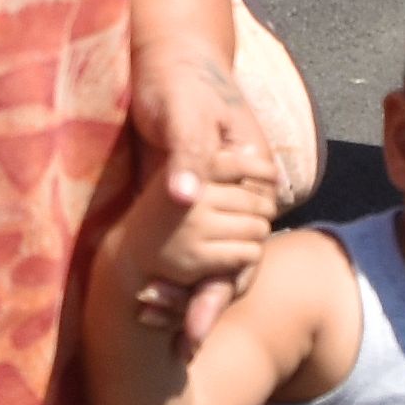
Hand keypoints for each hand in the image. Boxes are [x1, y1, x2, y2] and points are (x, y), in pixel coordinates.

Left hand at [124, 37, 280, 339]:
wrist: (166, 61)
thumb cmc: (181, 83)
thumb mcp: (187, 113)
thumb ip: (189, 155)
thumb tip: (184, 196)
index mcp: (256, 182)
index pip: (244, 251)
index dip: (218, 294)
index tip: (194, 331)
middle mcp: (241, 200)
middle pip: (230, 266)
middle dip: (203, 308)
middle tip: (178, 347)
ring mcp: (213, 204)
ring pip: (208, 264)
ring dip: (186, 300)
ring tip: (162, 340)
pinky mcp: (184, 203)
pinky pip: (182, 248)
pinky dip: (168, 276)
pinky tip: (146, 307)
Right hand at [131, 161, 280, 324]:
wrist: (132, 250)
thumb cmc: (167, 210)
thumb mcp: (182, 176)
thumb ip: (216, 164)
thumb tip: (253, 147)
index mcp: (189, 172)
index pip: (238, 164)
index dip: (262, 169)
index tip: (273, 177)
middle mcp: (193, 197)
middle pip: (256, 202)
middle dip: (263, 210)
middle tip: (256, 215)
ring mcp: (195, 227)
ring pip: (257, 229)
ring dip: (258, 234)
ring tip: (246, 233)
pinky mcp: (199, 257)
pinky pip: (248, 253)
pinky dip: (250, 254)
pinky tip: (237, 252)